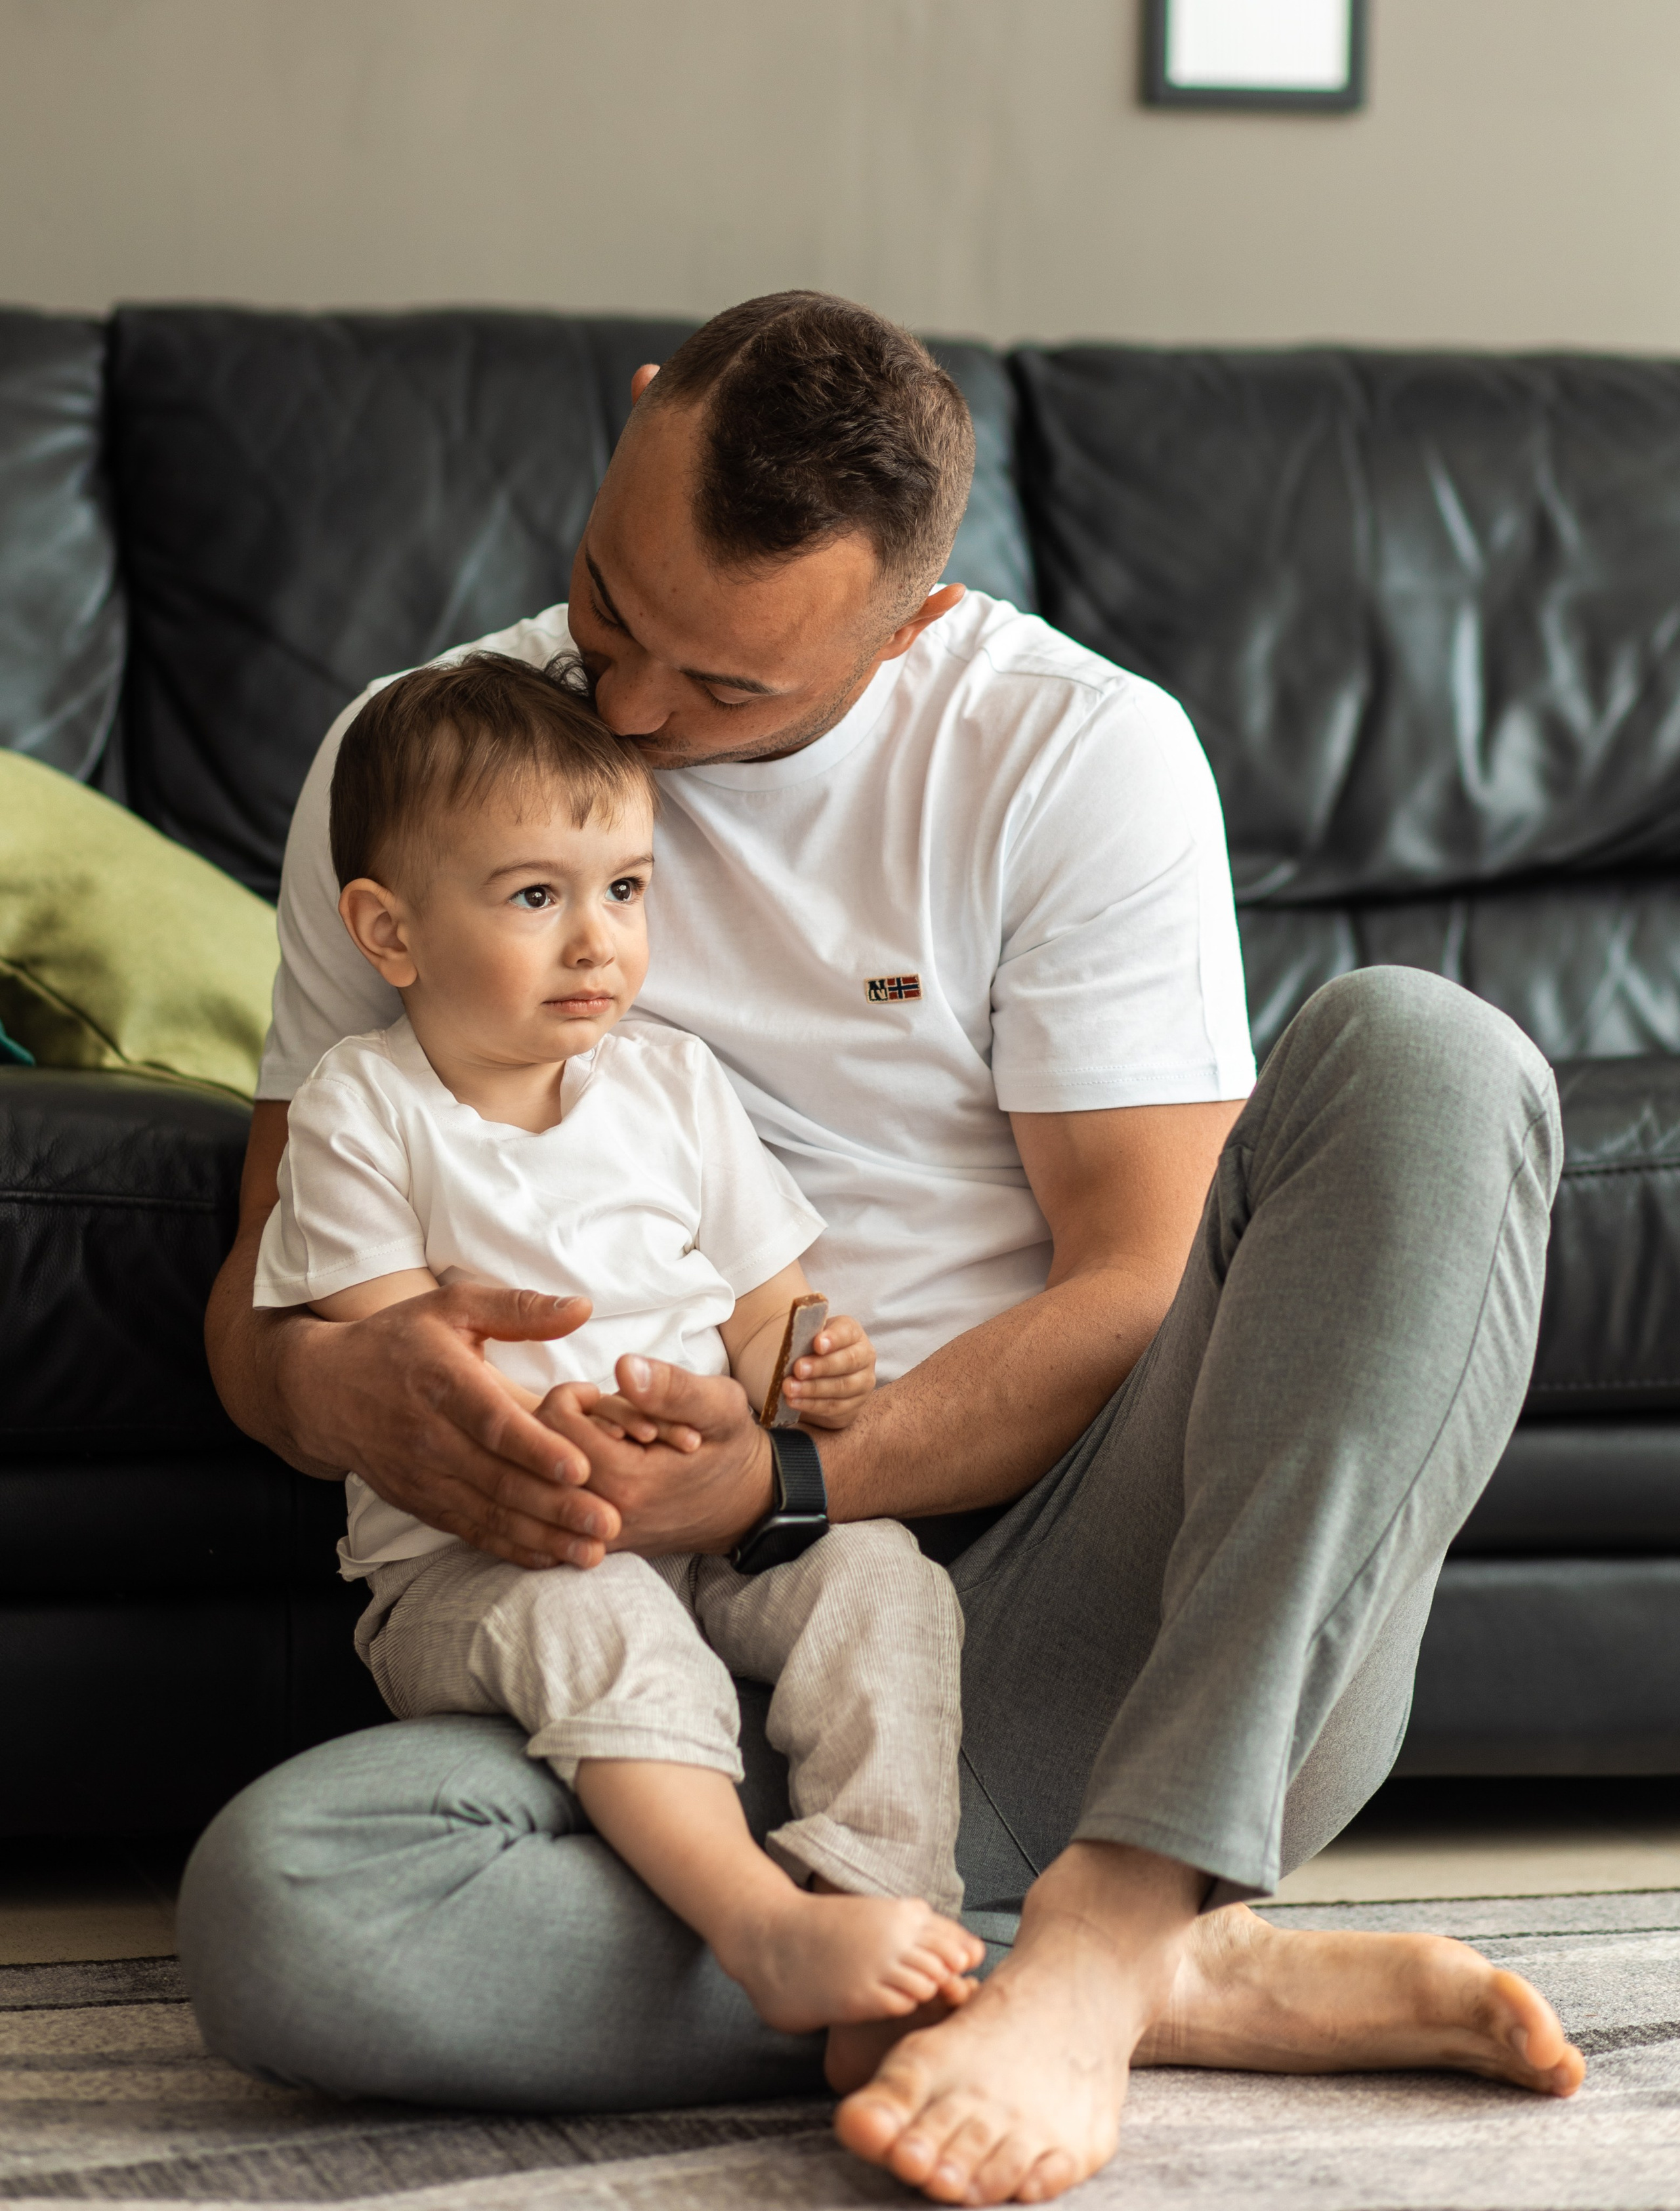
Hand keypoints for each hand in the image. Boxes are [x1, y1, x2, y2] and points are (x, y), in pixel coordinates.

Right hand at [279, 1284, 623, 1568]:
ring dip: (541, 1536)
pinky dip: (509, 1548)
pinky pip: (468, 1531)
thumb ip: (518, 1308)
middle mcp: (430, 1436)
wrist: (323, 1391)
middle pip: (498, 1479)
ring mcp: (422, 1476)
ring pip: (487, 1514)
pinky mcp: (419, 1501)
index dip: (536, 1448)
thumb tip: (583, 1306)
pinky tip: (549, 1558)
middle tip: (609, 1521)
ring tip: (593, 1551)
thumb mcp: (453, 1306)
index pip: (493, 1423)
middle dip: (556, 1506)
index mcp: (443, 1382)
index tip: (580, 1468)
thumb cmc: (399, 1340)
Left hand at [536, 1355, 775, 1555]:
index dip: (573, 1396)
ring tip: (605, 1445)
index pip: (554, 1423)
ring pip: (538, 1481)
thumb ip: (673, 1388)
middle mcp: (601, 1519)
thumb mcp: (719, 1407)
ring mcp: (593, 1539)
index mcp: (629, 1483)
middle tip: (605, 1419)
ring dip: (562, 1453)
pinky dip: (561, 1481)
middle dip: (564, 1424)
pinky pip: (547, 1507)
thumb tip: (625, 1367)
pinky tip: (595, 1467)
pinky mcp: (589, 1546)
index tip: (602, 1394)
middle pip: (536, 1454)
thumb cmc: (730, 1449)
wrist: (745, 1505)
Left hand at [778, 1314, 875, 1429]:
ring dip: (813, 1388)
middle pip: (848, 1361)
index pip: (847, 1332)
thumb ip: (805, 1339)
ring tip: (790, 1388)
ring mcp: (863, 1382)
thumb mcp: (811, 1338)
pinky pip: (834, 1406)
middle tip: (798, 1369)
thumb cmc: (814, 1351)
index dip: (833, 1338)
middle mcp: (864, 1356)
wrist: (822, 1377)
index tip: (817, 1344)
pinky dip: (812, 1404)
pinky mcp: (855, 1404)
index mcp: (853, 1333)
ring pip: (841, 1386)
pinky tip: (794, 1401)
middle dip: (821, 1366)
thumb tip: (792, 1347)